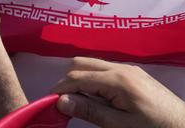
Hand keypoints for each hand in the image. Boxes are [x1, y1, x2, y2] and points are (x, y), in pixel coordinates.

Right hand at [52, 58, 184, 127]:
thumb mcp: (121, 125)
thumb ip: (91, 111)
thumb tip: (61, 101)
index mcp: (118, 79)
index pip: (77, 77)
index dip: (60, 89)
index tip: (49, 103)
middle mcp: (122, 67)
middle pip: (82, 63)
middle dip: (68, 80)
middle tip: (62, 103)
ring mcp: (130, 69)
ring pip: (93, 64)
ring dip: (81, 79)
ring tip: (79, 102)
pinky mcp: (136, 75)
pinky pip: (106, 69)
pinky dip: (94, 79)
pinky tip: (97, 98)